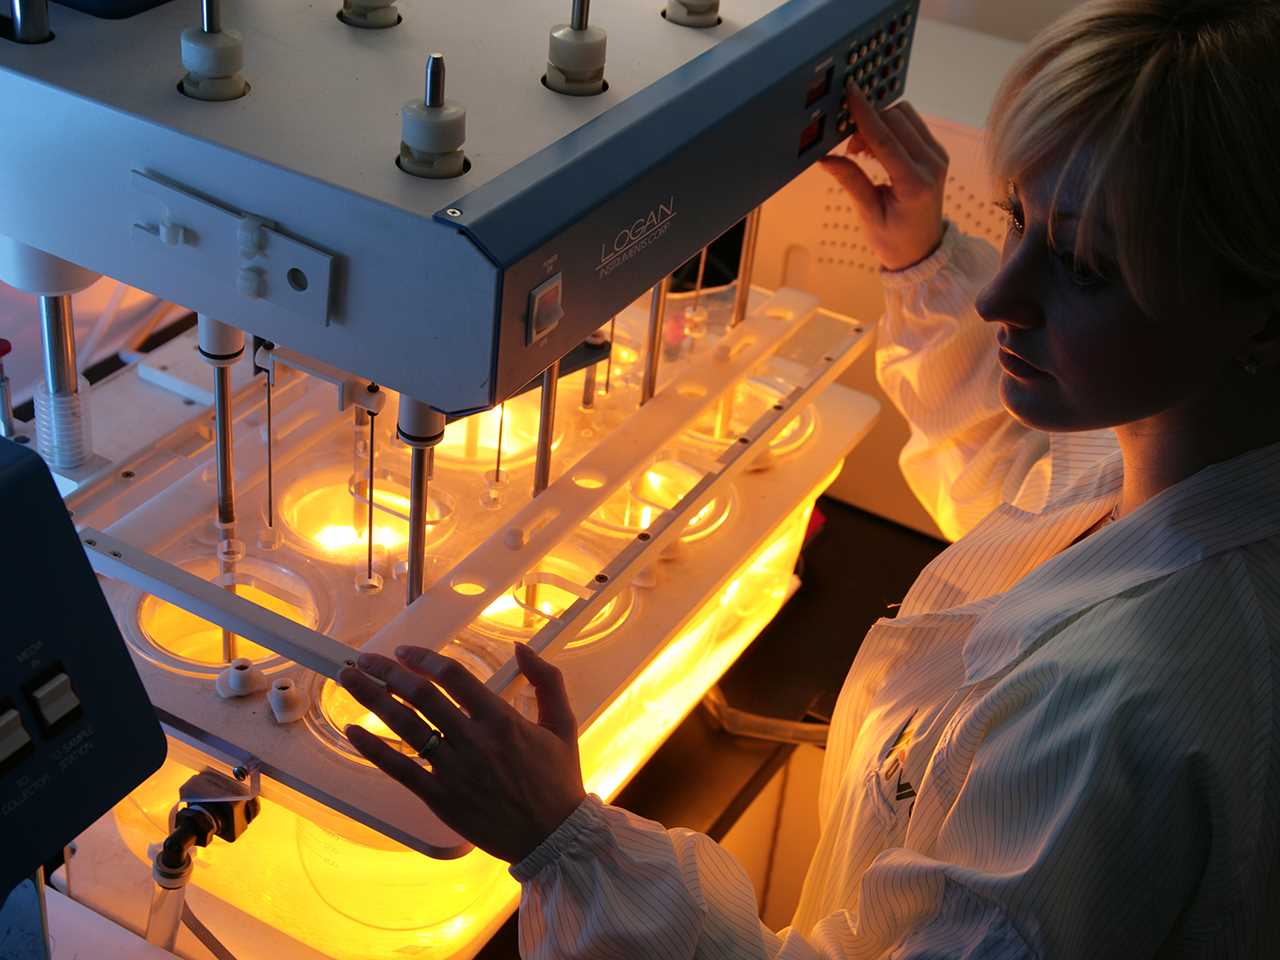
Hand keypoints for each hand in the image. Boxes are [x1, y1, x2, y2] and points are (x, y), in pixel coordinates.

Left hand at [338, 643, 586, 864]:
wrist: (552, 837)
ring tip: (348, 679)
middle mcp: (473, 741)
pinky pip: (400, 769)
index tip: (404, 651)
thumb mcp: (563, 724)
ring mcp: (453, 771)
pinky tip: (352, 731)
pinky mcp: (440, 798)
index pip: (453, 676)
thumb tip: (522, 648)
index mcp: (502, 719)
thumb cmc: (558, 780)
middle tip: (364, 659)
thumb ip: (547, 681)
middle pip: (421, 696)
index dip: (424, 658)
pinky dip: (373, 748)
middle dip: (387, 672)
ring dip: (372, 698)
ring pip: (405, 726)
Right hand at [818, 80, 948, 270]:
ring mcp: (937, 156)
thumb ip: (851, 182)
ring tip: (863, 150)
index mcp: (914, 184)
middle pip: (897, 119)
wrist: (923, 251)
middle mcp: (931, 165)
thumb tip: (825, 158)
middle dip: (868, 122)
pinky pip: (912, 124)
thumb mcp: (869, 215)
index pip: (886, 139)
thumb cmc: (893, 240)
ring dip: (879, 123)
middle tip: (850, 148)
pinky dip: (891, 127)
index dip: (865, 114)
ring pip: (905, 116)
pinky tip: (877, 149)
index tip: (850, 92)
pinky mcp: (937, 152)